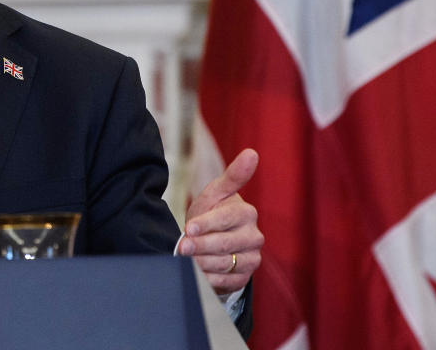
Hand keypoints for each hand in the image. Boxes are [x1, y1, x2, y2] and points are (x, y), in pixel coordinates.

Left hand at [178, 148, 263, 294]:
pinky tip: (198, 272)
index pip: (226, 219)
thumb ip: (233, 175)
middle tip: (181, 247)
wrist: (213, 238)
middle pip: (224, 244)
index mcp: (247, 213)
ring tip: (186, 259)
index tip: (189, 228)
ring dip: (202, 263)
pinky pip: (228, 281)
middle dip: (200, 246)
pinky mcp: (247, 276)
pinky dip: (210, 278)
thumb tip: (252, 153)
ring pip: (225, 264)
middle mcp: (254, 236)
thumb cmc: (212, 211)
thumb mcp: (216, 193)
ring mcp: (252, 258)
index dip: (206, 224)